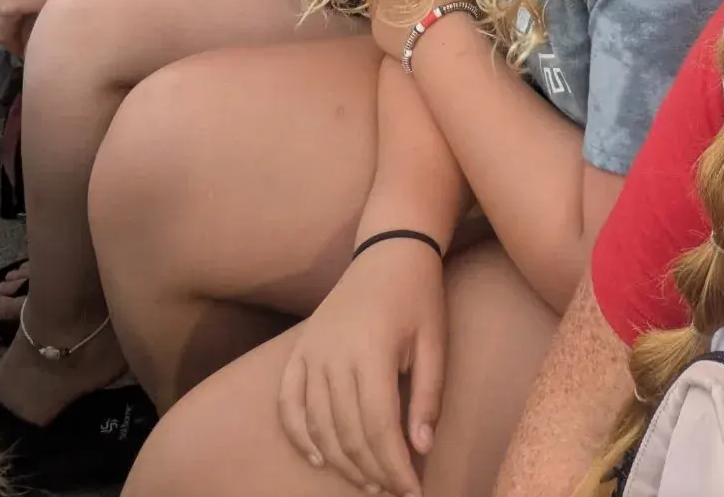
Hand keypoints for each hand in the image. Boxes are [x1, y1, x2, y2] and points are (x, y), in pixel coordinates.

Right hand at [278, 241, 445, 496]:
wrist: (389, 251)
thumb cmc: (418, 297)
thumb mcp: (434, 342)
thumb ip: (427, 397)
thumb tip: (421, 449)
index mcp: (371, 351)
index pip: (378, 429)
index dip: (394, 467)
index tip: (412, 492)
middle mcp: (334, 354)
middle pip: (348, 434)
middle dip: (374, 471)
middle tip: (394, 490)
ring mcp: (312, 353)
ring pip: (320, 426)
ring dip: (343, 462)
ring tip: (369, 482)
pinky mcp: (299, 350)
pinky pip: (288, 404)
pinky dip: (300, 435)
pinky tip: (319, 459)